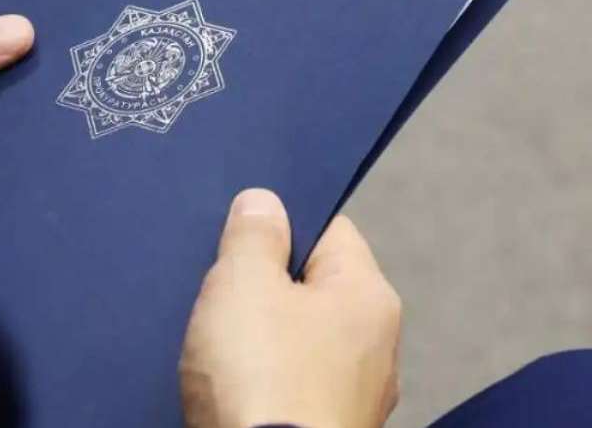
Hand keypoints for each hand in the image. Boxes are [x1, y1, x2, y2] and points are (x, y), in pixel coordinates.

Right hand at [180, 189, 400, 427]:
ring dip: (263, 339)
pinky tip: (234, 388)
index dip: (278, 227)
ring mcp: (359, 396)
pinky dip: (266, 382)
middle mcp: (379, 344)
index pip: (329, 230)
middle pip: (314, 288)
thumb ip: (252, 234)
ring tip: (220, 345)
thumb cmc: (260, 371)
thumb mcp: (242, 283)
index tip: (237, 241)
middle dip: (265, 287)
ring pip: (302, 342)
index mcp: (369, 295)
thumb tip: (265, 202)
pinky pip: (294, 386)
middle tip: (221, 292)